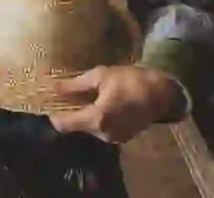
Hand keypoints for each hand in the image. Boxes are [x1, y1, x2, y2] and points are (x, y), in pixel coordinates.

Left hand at [48, 66, 184, 143]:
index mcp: (96, 119)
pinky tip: (102, 103)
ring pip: (89, 128)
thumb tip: (53, 88)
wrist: (162, 93)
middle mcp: (103, 133)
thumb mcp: (101, 76)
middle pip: (76, 126)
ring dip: (85, 115)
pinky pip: (102, 130)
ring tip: (87, 96)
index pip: (63, 125)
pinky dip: (98, 119)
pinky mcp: (122, 138)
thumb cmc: (130, 80)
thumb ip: (75, 85)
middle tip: (68, 94)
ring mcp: (114, 138)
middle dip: (71, 112)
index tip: (50, 102)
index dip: (54, 114)